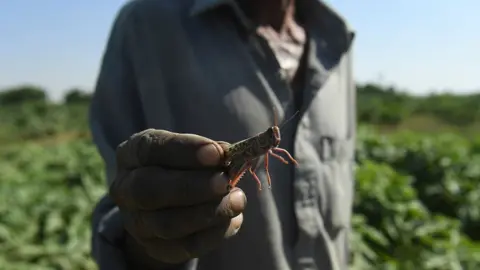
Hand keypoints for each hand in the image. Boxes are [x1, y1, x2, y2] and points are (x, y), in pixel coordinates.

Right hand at [109, 129, 245, 264]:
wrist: (167, 204)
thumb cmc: (183, 166)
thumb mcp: (190, 151)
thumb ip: (209, 152)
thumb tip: (232, 154)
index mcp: (132, 155)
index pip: (150, 149)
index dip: (184, 150)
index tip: (217, 152)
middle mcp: (126, 189)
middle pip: (150, 190)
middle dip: (193, 186)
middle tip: (225, 181)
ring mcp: (137, 222)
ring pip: (167, 224)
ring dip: (207, 213)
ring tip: (237, 200)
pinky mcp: (155, 248)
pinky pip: (185, 247)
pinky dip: (214, 234)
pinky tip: (233, 220)